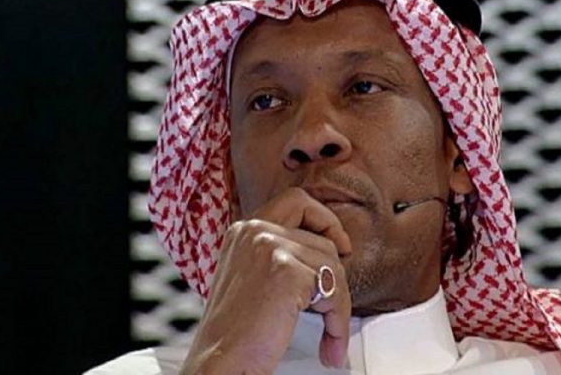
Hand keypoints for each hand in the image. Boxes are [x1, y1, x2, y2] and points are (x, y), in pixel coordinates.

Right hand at [180, 188, 352, 374]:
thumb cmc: (235, 331)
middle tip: (336, 306)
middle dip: (336, 278)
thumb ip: (279, 255)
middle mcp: (254, 230)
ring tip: (330, 336)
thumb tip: (327, 251)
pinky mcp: (286, 270)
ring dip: (339, 307)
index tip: (339, 245)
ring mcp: (270, 246)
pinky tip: (330, 343)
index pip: (297, 202)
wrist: (220, 362)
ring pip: (333, 266)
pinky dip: (339, 321)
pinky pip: (334, 291)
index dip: (325, 219)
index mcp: (244, 229)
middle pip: (322, 240)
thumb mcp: (252, 276)